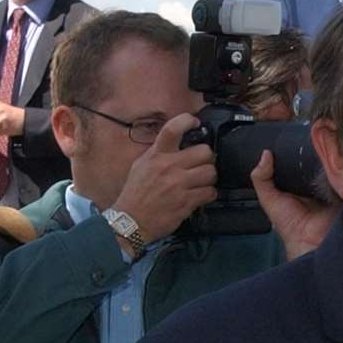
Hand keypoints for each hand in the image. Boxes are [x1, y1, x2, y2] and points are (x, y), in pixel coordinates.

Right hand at [109, 114, 216, 241]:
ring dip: (209, 178)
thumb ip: (159, 152)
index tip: (195, 123)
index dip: (187, 121)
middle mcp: (169, 167)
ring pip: (211, 172)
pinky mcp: (187, 202)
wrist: (131, 221)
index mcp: (156, 155)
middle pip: (204, 152)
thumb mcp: (141, 165)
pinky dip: (208, 194)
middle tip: (202, 164)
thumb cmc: (136, 193)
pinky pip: (210, 192)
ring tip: (201, 181)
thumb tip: (177, 141)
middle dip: (207, 159)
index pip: (172, 129)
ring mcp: (179, 185)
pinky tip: (200, 195)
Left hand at [252, 150, 339, 258]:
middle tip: (317, 142)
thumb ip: (262, 179)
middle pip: (319, 161)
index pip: (302, 160)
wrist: (311, 242)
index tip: (301, 138)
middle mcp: (317, 182)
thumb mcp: (269, 200)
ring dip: (334, 160)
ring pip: (334, 166)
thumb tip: (265, 154)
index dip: (300, 149)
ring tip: (331, 151)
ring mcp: (333, 186)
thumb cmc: (290, 225)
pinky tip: (340, 166)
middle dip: (319, 152)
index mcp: (300, 182)